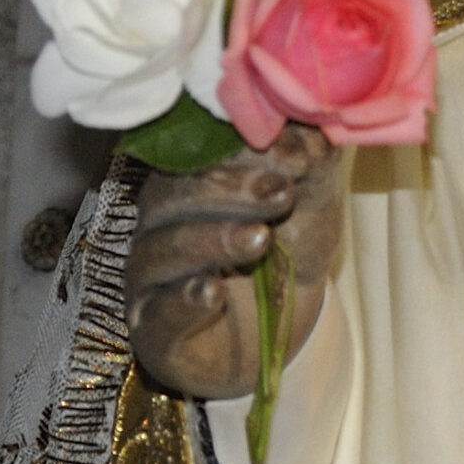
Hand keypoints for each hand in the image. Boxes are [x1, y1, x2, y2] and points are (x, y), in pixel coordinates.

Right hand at [125, 124, 345, 398]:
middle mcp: (160, 224)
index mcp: (190, 180)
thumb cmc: (288, 249)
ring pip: (162, 251)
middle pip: (172, 196)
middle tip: (281, 194)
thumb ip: (312, 163)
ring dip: (212, 241)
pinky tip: (213, 293)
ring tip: (261, 239)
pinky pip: (158, 314)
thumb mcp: (313, 201)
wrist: (282, 327)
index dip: (241, 150)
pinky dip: (184, 302)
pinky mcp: (154, 330)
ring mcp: (151, 278)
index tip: (295, 157)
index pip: (197, 152)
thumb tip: (309, 133)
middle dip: (228, 190)